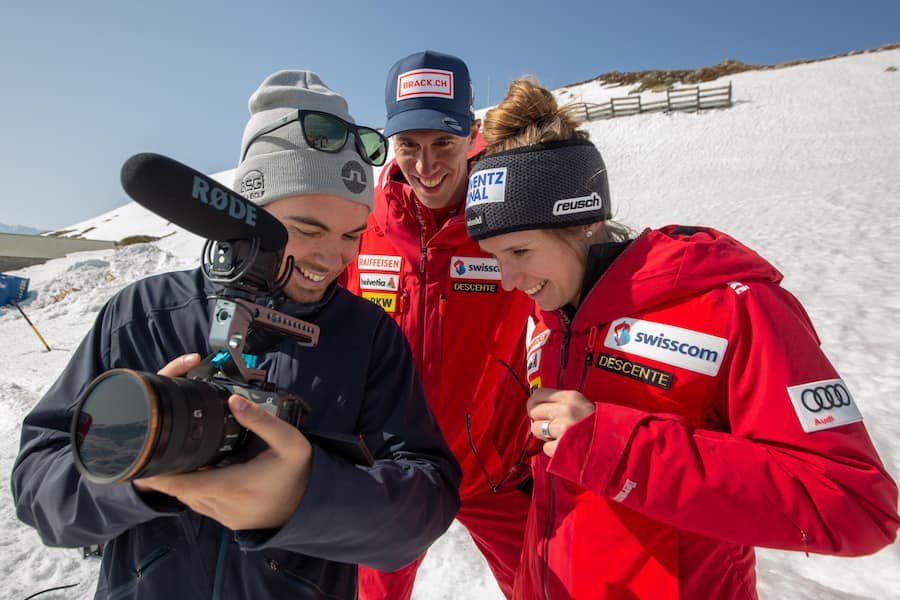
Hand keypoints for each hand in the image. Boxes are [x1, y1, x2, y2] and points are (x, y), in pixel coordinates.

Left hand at [133, 355, 312, 529]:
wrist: (312, 505)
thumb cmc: (300, 472)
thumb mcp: (290, 441)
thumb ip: (261, 420)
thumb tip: (233, 401)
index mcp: (234, 486)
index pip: (184, 484)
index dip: (159, 476)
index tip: (141, 464)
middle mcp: (225, 506)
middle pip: (183, 491)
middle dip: (169, 473)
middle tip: (158, 451)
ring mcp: (226, 517)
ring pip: (191, 499)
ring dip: (183, 482)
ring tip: (177, 459)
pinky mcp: (230, 521)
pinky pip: (203, 506)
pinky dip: (196, 490)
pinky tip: (201, 473)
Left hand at [527, 388, 595, 457]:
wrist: (613, 444)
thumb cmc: (596, 424)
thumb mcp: (581, 404)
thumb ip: (561, 402)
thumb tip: (536, 404)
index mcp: (570, 397)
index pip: (537, 394)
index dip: (533, 404)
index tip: (536, 410)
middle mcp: (565, 410)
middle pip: (534, 412)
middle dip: (539, 420)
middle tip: (550, 426)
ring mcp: (563, 428)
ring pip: (536, 429)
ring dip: (544, 435)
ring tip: (559, 436)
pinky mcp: (561, 446)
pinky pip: (545, 447)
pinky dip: (553, 449)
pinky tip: (564, 446)